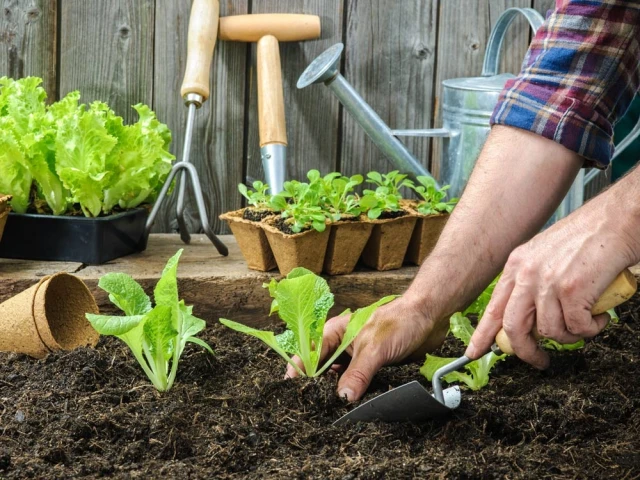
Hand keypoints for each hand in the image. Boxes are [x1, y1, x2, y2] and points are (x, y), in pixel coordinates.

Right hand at [285, 296, 448, 401]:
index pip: (309, 355)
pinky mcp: (371, 367)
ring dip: (336, 392)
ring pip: (339, 378)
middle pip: (321, 370)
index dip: (299, 373)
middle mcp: (342, 345)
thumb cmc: (399, 321)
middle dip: (317, 387)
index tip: (293, 392)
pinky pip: (357, 384)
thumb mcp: (374, 349)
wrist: (429, 317)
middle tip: (313, 407)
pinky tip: (352, 406)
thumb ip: (357, 374)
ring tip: (329, 411)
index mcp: (334, 333)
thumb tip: (342, 398)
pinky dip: (353, 394)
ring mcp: (356, 357)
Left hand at [466, 195, 639, 368]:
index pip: (493, 307)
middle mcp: (527, 273)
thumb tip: (530, 318)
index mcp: (517, 265)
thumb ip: (532, 283)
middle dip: (526, 351)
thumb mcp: (545, 256)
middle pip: (513, 327)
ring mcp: (548, 282)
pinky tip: (599, 316)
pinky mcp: (572, 290)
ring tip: (585, 323)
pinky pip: (577, 328)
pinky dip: (591, 329)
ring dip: (570, 336)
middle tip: (540, 360)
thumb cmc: (589, 238)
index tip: (474, 352)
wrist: (617, 220)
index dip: (483, 334)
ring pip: (550, 331)